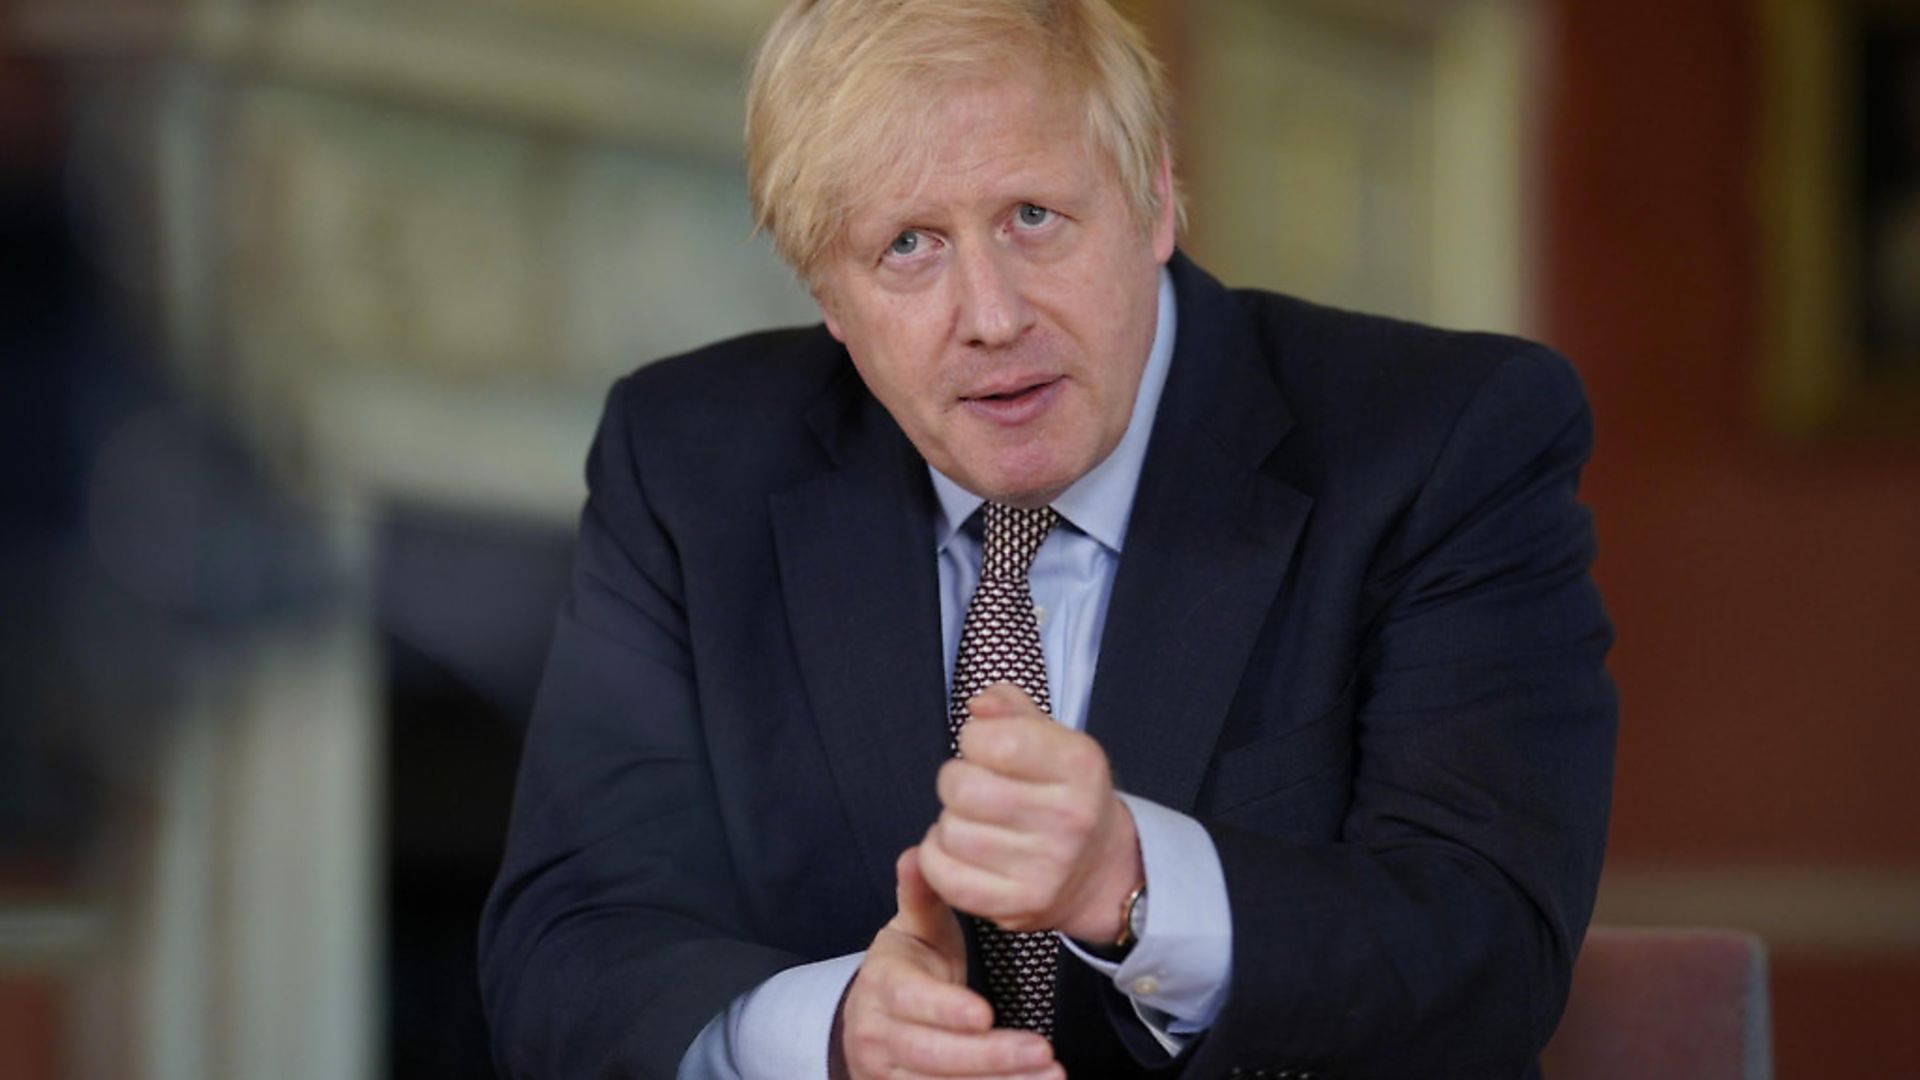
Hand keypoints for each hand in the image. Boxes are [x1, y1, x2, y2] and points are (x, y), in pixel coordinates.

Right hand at [837, 848, 1061, 1079]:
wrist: (869, 1020)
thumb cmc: (905, 970)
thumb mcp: (911, 931)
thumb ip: (919, 896)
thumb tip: (917, 855)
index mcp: (882, 986)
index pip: (910, 1000)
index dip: (945, 1008)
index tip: (984, 1013)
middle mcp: (879, 1035)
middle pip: (931, 1053)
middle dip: (988, 1057)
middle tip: (1041, 1050)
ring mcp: (890, 1074)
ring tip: (1051, 1075)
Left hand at [920, 683, 1142, 942]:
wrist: (1101, 870)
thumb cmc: (1064, 792)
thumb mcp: (1052, 738)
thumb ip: (1010, 709)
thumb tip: (977, 707)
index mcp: (1080, 765)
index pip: (998, 741)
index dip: (975, 738)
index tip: (984, 747)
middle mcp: (1069, 818)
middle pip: (963, 788)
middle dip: (956, 780)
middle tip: (974, 787)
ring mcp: (1046, 868)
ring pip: (950, 831)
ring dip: (950, 821)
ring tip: (975, 820)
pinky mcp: (1019, 906)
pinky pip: (943, 875)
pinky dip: (936, 857)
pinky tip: (958, 848)